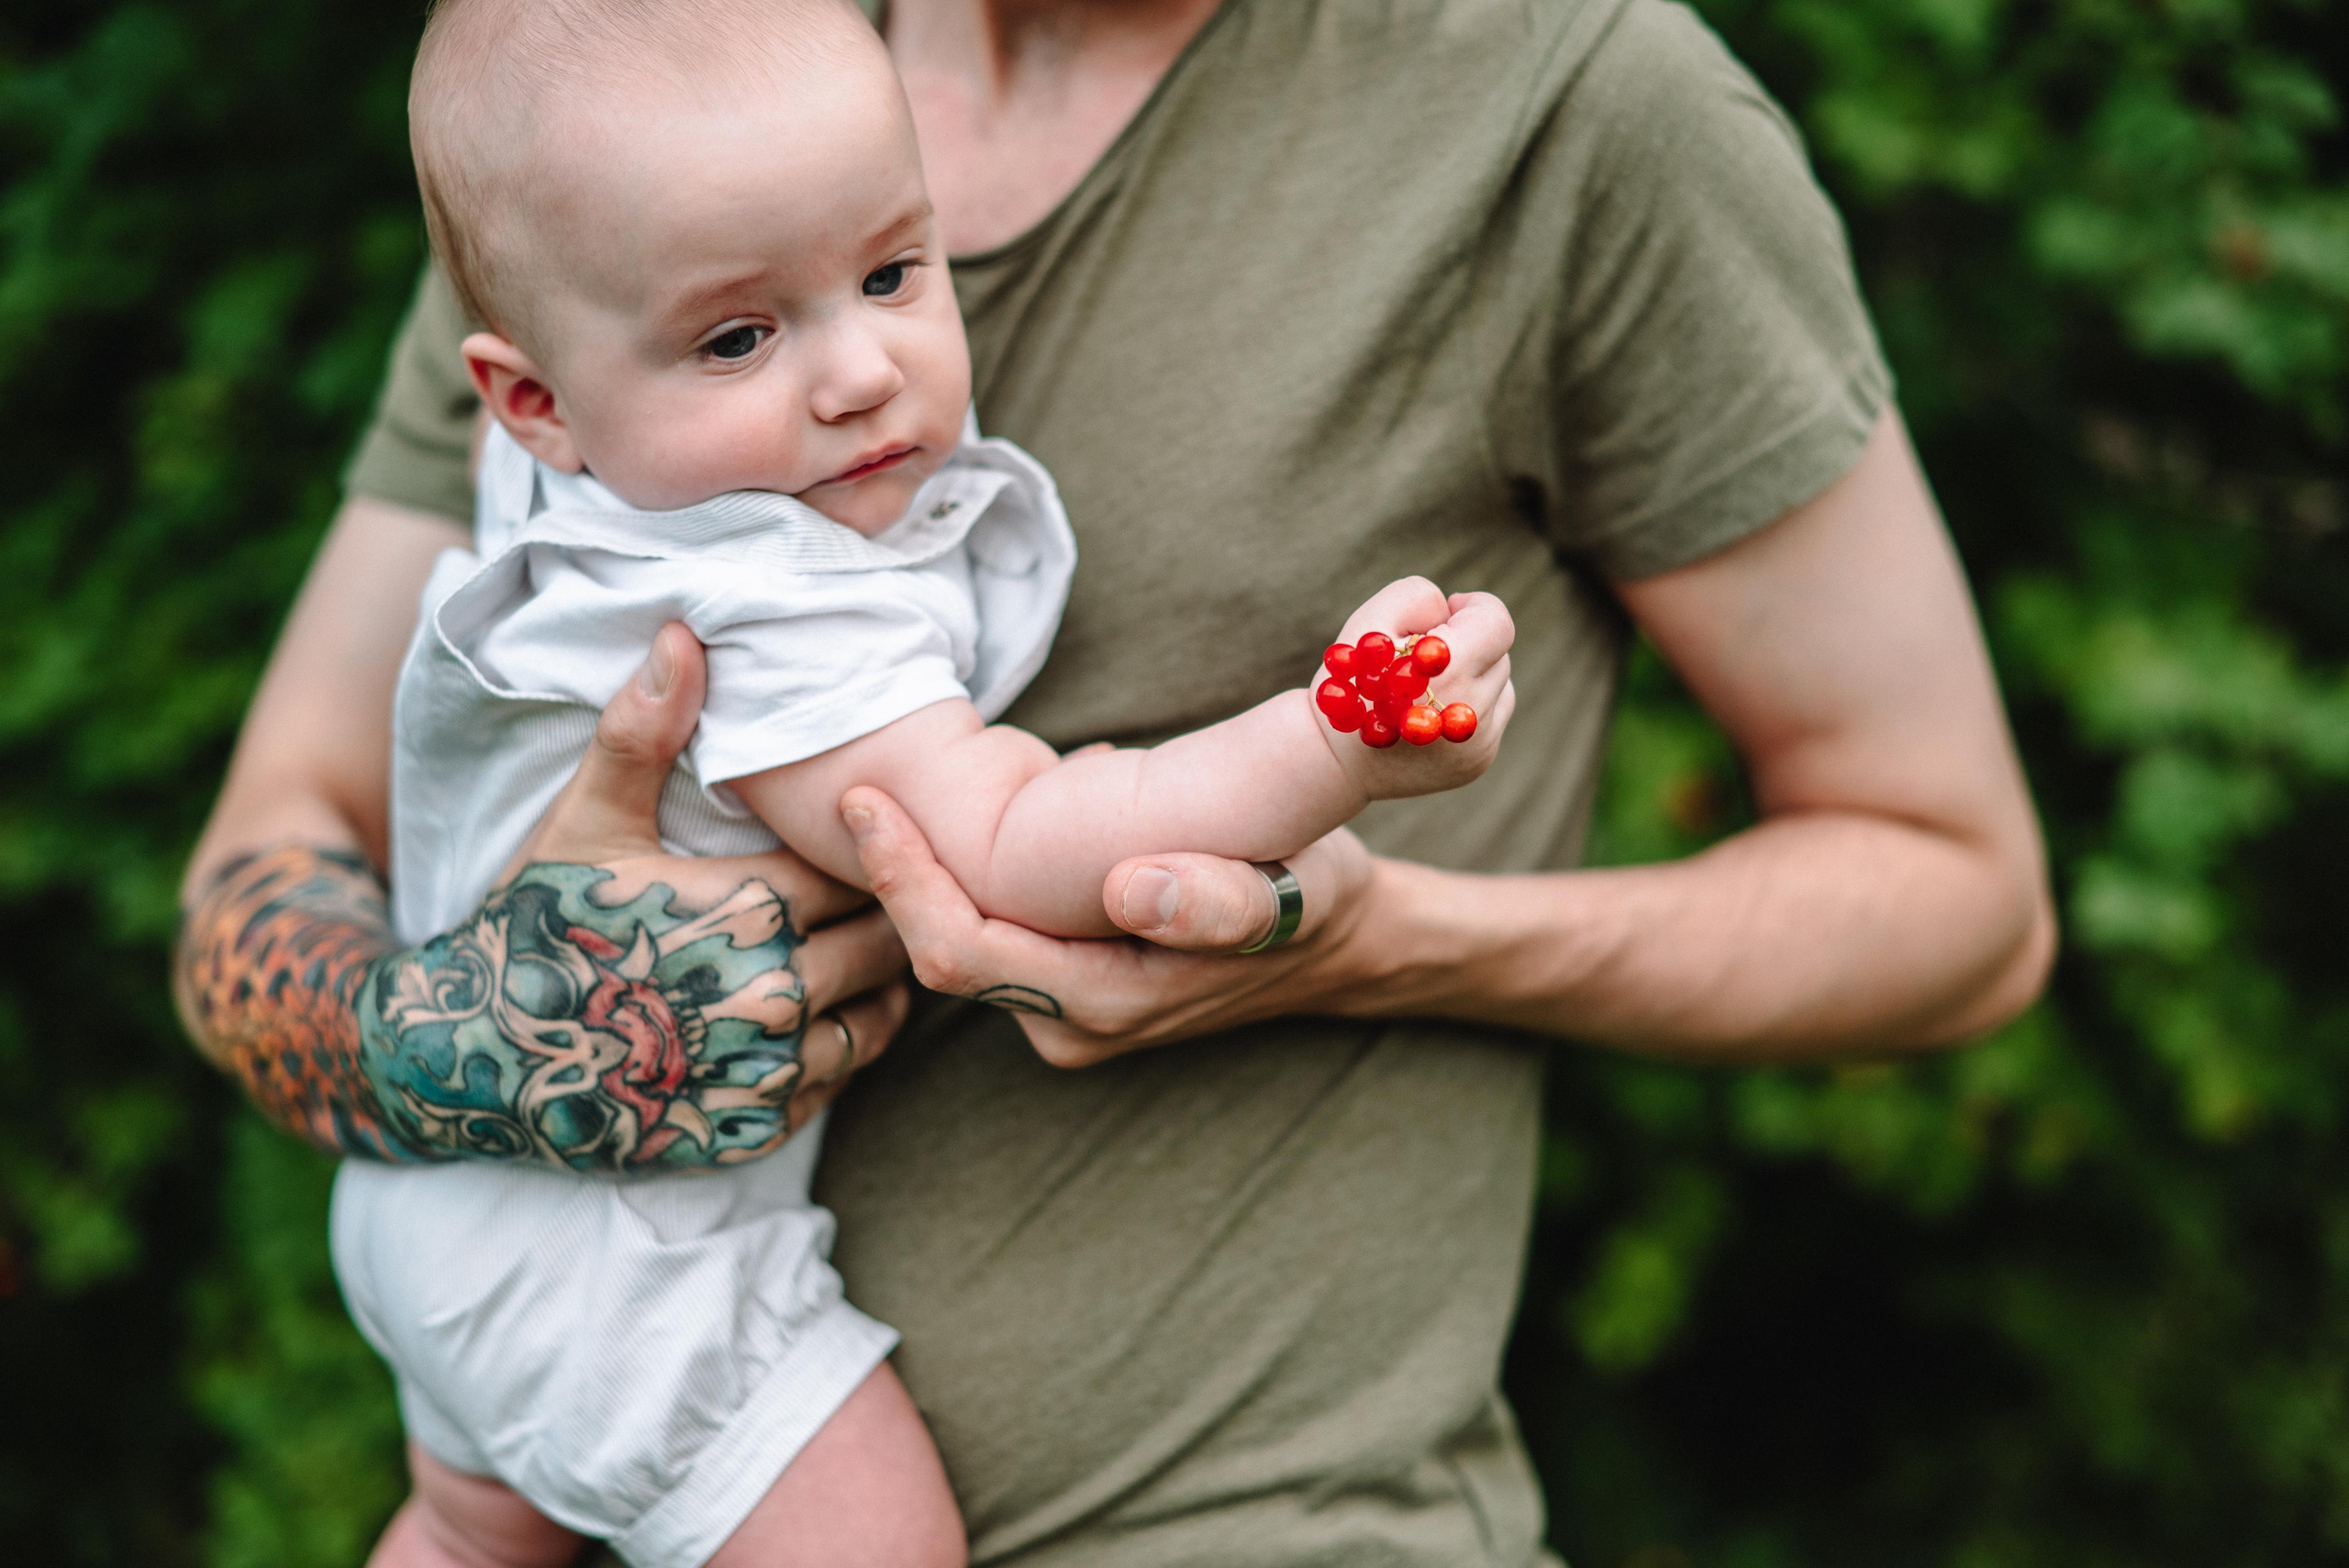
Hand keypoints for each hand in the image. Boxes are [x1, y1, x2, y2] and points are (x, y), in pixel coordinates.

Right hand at [488, 623, 911, 1143]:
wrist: (472, 1058)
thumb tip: (683, 630)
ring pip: (880, 1014)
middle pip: (883, 939)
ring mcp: (767, 1070)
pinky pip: (843, 1080)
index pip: (863, 865)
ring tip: (865, 945)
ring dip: (879, 980)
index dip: (868, 845)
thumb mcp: (585, 820)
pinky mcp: (757, 1127)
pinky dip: (847, 1046)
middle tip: (890, 884)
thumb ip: (644, 730)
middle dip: (887, 909)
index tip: (866, 831)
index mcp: (747, 909)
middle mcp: (771, 995)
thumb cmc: (533, 924)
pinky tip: (828, 1012)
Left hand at [843, 782, 1380, 1066]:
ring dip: (927, 877)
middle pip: (943, 953)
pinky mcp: (1068, 984)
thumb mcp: (1290, 889)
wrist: (1339, 940)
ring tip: (894, 796)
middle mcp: (1072, 1024)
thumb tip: (1133, 889)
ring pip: (961, 945)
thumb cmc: (1313, 896)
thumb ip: (1220, 902)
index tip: (867, 804)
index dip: (904, 882)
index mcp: (1107, 1003)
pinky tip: (960, 823)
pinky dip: (969, 879)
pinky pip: (992, 934)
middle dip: (896, 876)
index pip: (962, 954)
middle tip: (857, 788)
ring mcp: (1066, 1012)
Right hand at [1318, 577, 1516, 798]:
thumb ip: (1418, 598)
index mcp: (1447, 672)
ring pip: (1499, 685)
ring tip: (1425, 688)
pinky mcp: (1478, 762)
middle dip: (1468, 643)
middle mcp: (1469, 713)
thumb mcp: (1368, 622)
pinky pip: (1493, 716)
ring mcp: (1477, 744)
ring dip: (1472, 674)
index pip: (1497, 622)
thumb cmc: (1350, 681)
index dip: (1475, 606)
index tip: (1450, 611)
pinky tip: (1430, 712)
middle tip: (1421, 656)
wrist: (1332, 761)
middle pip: (1498, 654)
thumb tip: (1456, 611)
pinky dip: (1470, 705)